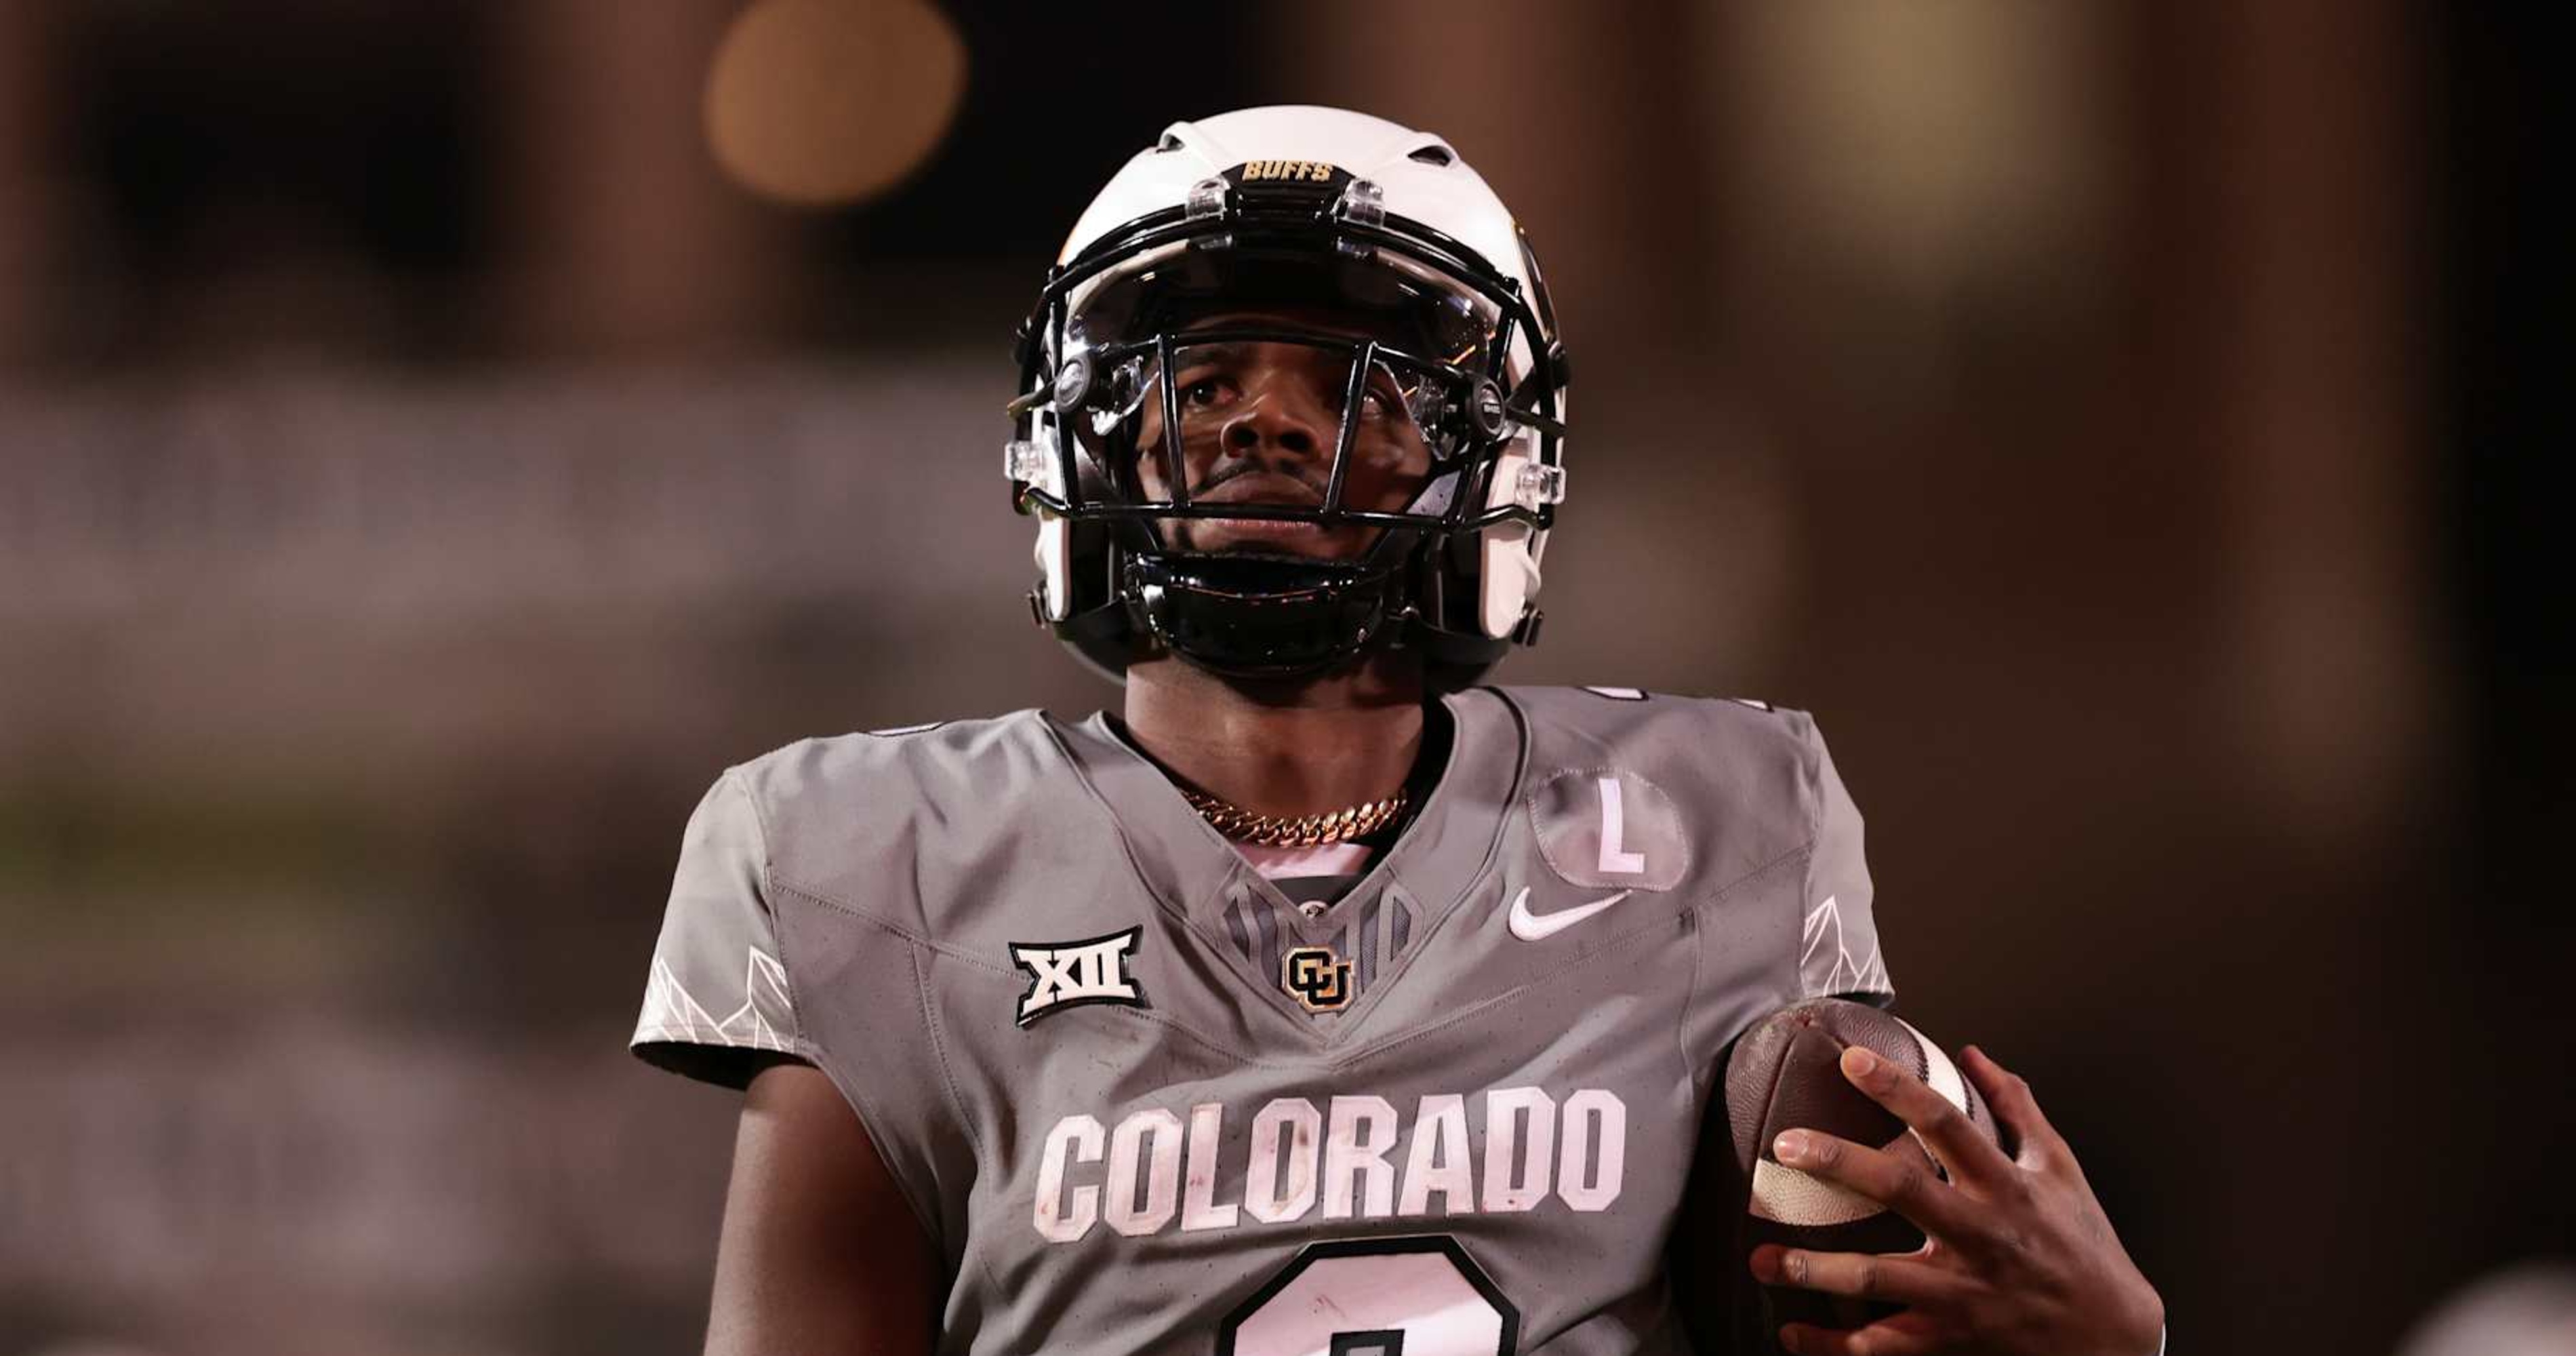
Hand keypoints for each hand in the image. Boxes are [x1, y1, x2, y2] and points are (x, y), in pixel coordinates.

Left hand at [1745, 1044, 2164, 1355]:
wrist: (2114, 1340)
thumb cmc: (2083, 1247)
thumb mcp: (2061, 1171)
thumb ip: (2017, 1110)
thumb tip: (1975, 1056)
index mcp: (2006, 1187)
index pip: (1947, 1124)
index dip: (1899, 1088)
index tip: (1851, 1060)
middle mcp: (1982, 1236)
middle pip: (1903, 1191)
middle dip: (1839, 1164)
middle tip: (1785, 1145)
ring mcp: (1964, 1294)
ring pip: (1880, 1279)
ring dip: (1816, 1271)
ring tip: (1763, 1260)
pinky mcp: (1951, 1341)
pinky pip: (1882, 1347)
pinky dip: (1835, 1344)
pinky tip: (1793, 1333)